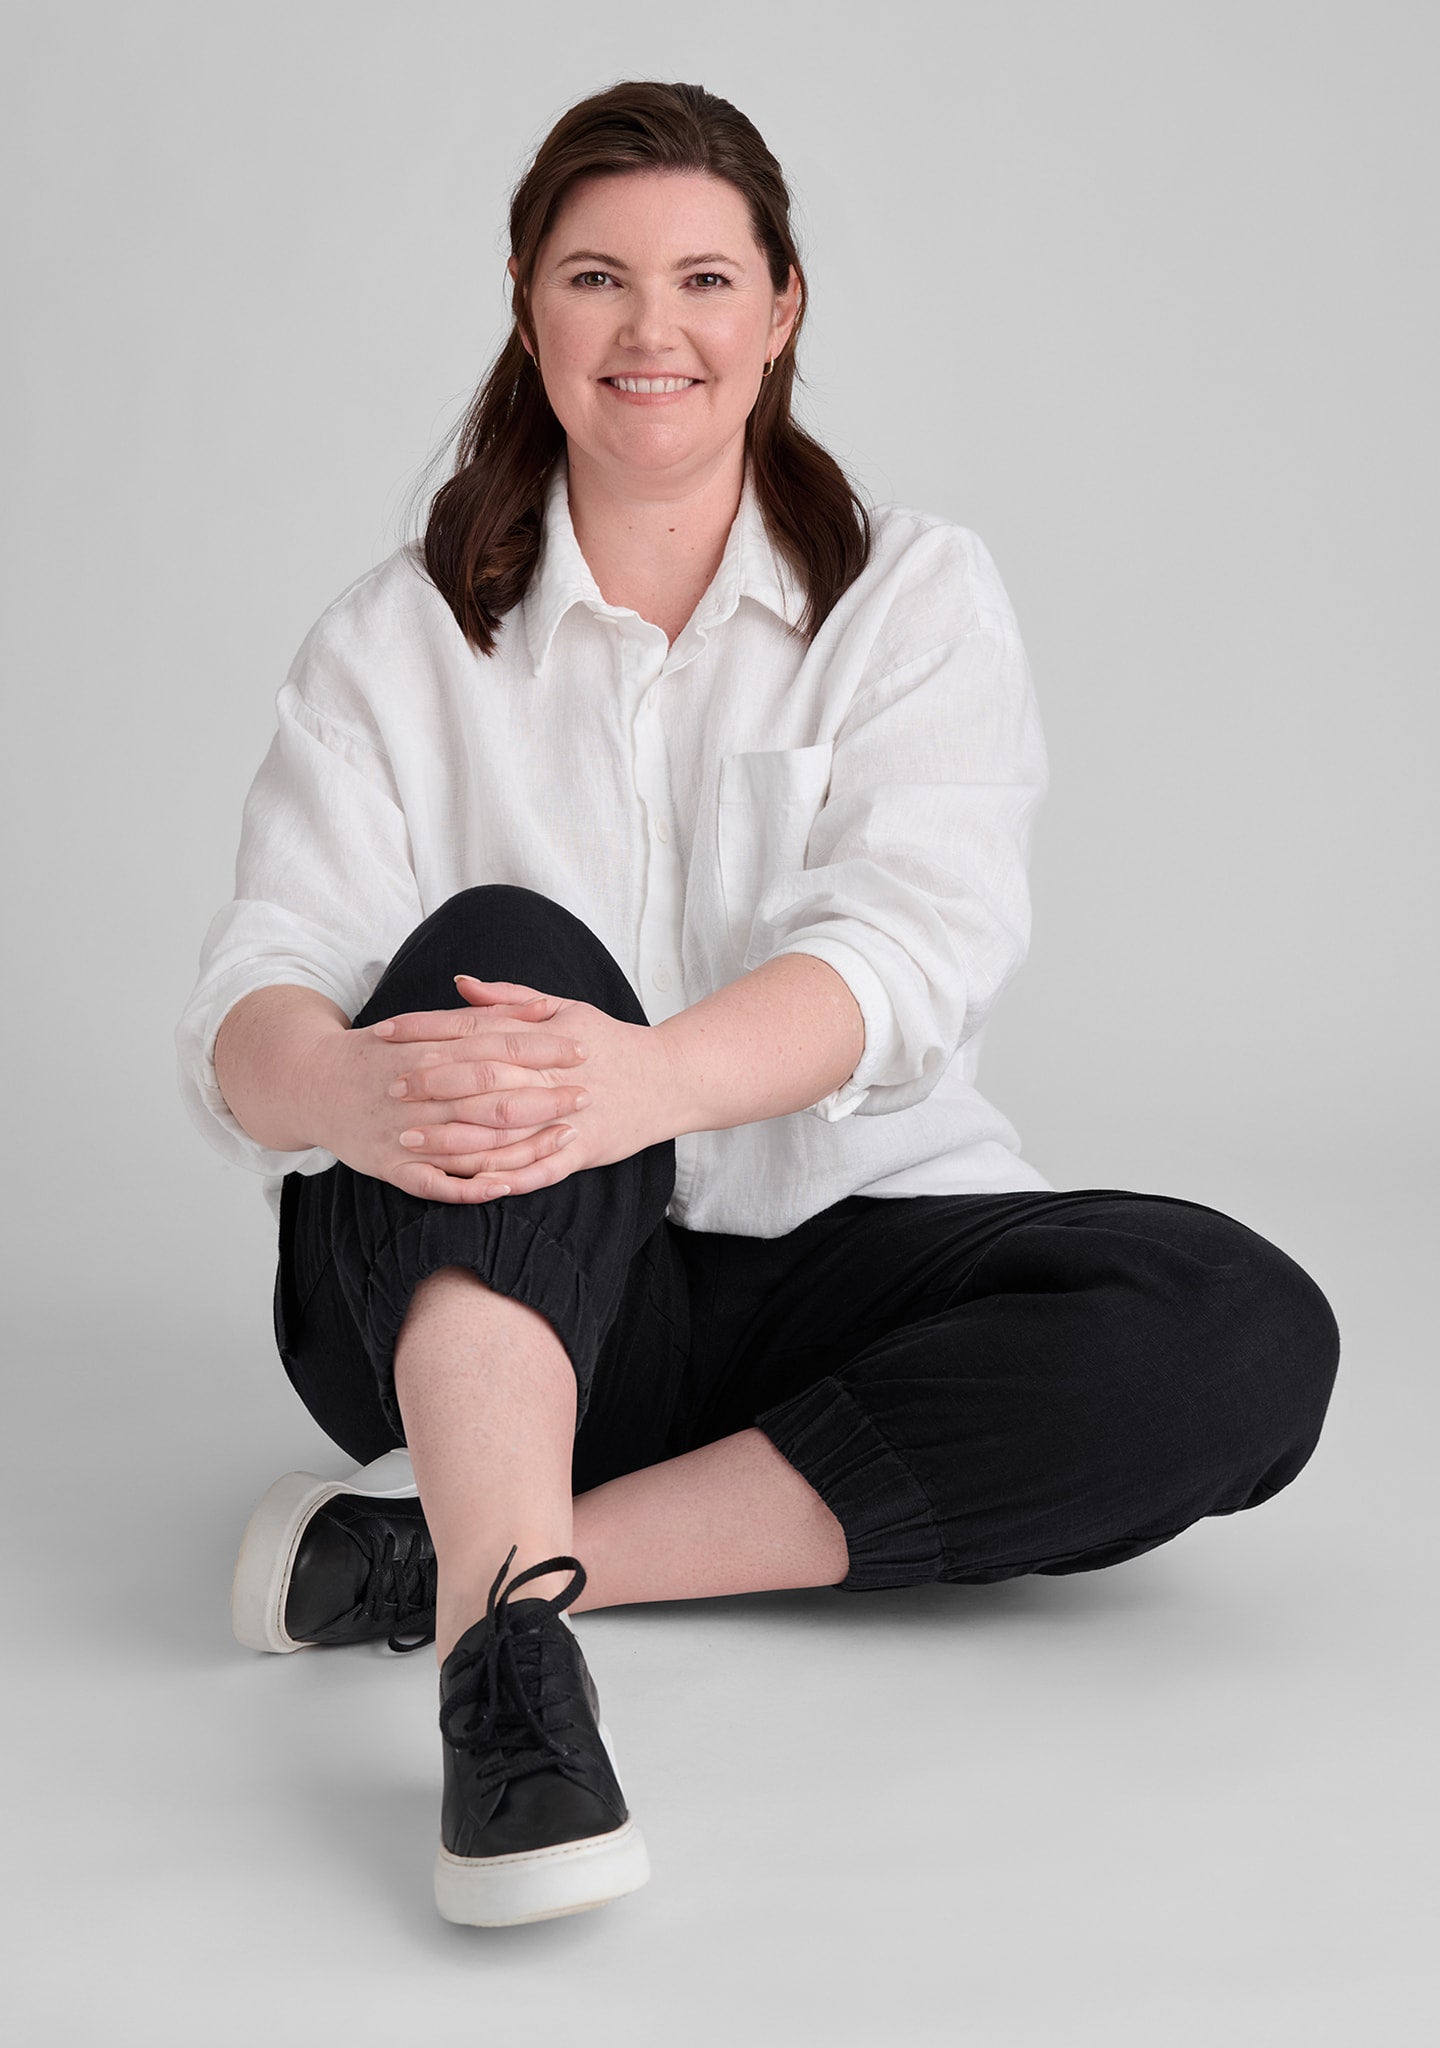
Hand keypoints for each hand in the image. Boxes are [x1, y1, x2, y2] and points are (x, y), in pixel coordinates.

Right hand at [302, 985, 591, 1204]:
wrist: (310, 1084)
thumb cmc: (381, 1052)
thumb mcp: (427, 1025)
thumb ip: (483, 1015)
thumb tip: (544, 1007)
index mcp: (428, 1050)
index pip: (494, 1045)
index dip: (541, 1048)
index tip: (582, 1048)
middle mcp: (418, 1090)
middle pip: (490, 1092)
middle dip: (543, 1094)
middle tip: (586, 1094)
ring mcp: (404, 1131)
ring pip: (471, 1139)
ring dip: (521, 1142)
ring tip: (567, 1138)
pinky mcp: (391, 1166)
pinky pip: (436, 1182)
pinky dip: (472, 1186)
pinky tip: (508, 1186)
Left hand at [361, 974, 680, 1200]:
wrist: (669, 1078)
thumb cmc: (609, 1041)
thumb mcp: (564, 1008)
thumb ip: (508, 999)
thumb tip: (459, 982)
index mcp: (540, 1035)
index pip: (472, 1028)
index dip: (425, 1030)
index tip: (384, 1033)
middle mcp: (548, 1073)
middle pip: (480, 1076)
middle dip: (431, 1082)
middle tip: (388, 1088)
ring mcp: (565, 1114)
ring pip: (502, 1127)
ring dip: (453, 1136)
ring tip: (411, 1142)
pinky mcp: (583, 1149)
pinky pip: (539, 1168)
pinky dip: (505, 1177)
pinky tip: (470, 1185)